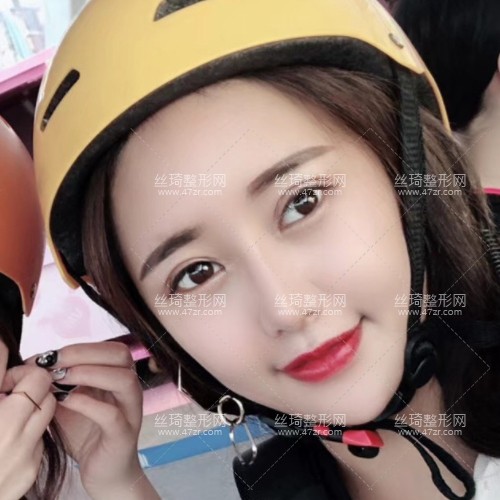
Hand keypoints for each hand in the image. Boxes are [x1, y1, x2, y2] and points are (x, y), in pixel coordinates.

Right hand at [0, 365, 55, 499]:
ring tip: (6, 417)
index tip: (6, 380)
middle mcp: (8, 433)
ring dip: (32, 408)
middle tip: (7, 395)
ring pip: (47, 413)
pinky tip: (5, 442)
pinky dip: (28, 435)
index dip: (21, 371)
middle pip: (45, 389)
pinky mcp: (30, 472)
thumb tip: (3, 346)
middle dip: (29, 386)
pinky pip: (41, 440)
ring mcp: (23, 454)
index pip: (34, 375)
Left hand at [27, 342, 159, 499]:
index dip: (79, 347)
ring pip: (123, 380)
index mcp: (120, 376)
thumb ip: (59, 383)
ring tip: (60, 379)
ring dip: (89, 373)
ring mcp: (131, 411)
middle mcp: (130, 389)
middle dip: (84, 353)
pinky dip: (87, 404)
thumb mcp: (70, 402)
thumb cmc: (87, 433)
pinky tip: (65, 402)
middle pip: (121, 355)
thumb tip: (35, 364)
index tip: (47, 356)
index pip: (109, 348)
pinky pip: (111, 414)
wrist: (103, 471)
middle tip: (53, 363)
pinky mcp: (124, 435)